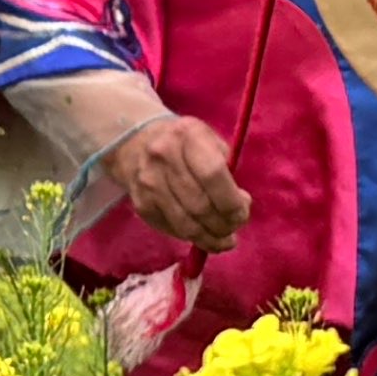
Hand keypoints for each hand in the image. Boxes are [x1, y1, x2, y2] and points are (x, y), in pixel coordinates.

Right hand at [91, 115, 245, 252]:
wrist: (134, 143)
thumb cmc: (185, 144)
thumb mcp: (210, 140)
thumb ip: (227, 170)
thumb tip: (240, 205)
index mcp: (188, 135)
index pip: (213, 175)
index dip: (231, 201)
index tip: (242, 213)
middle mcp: (164, 156)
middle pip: (200, 204)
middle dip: (223, 224)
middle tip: (235, 228)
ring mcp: (149, 183)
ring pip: (186, 223)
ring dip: (210, 237)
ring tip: (225, 240)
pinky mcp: (142, 204)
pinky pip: (172, 229)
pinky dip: (193, 238)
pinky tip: (205, 237)